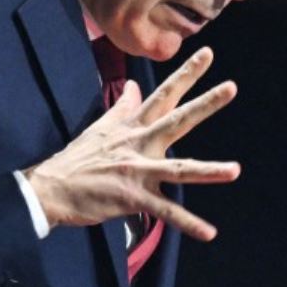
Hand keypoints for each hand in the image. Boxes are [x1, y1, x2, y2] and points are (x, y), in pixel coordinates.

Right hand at [23, 46, 239, 240]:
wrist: (52, 188)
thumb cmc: (77, 159)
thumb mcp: (101, 127)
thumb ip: (123, 107)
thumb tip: (134, 86)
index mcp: (133, 127)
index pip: (164, 95)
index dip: (186, 74)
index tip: (208, 53)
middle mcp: (139, 144)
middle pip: (177, 121)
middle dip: (204, 104)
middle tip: (231, 88)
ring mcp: (137, 171)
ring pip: (179, 170)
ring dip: (208, 171)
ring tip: (235, 170)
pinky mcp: (133, 198)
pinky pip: (166, 212)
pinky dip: (188, 224)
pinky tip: (209, 232)